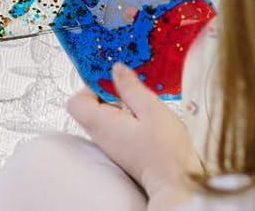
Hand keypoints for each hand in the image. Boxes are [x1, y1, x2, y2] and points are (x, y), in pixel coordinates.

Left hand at [66, 65, 202, 208]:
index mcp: (102, 124)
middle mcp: (102, 136)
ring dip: (121, 104)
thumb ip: (131, 88)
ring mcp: (113, 145)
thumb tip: (116, 69)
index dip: (90, 85)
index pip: (76, 101)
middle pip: (91, 106)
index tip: (111, 80)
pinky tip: (147, 118)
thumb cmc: (166, 152)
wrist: (178, 185)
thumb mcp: (151, 110)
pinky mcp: (125, 150)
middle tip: (130, 89)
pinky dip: (128, 117)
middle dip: (109, 92)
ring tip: (142, 104)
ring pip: (106, 116)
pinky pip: (118, 126)